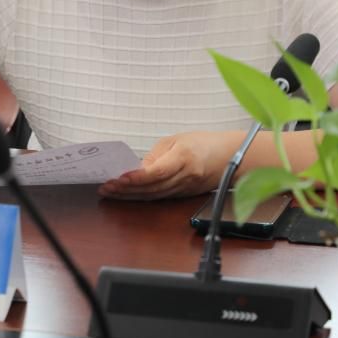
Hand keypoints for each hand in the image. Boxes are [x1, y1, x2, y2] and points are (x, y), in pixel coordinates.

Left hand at [98, 131, 238, 200]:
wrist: (231, 157)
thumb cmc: (204, 143)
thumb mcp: (177, 140)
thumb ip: (156, 154)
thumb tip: (137, 169)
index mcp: (185, 158)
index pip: (157, 172)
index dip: (137, 177)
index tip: (118, 178)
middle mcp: (186, 177)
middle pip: (152, 188)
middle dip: (127, 189)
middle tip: (106, 186)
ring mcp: (186, 189)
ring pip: (154, 196)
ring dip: (130, 195)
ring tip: (111, 191)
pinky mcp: (184, 195)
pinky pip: (160, 198)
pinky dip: (142, 197)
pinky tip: (127, 195)